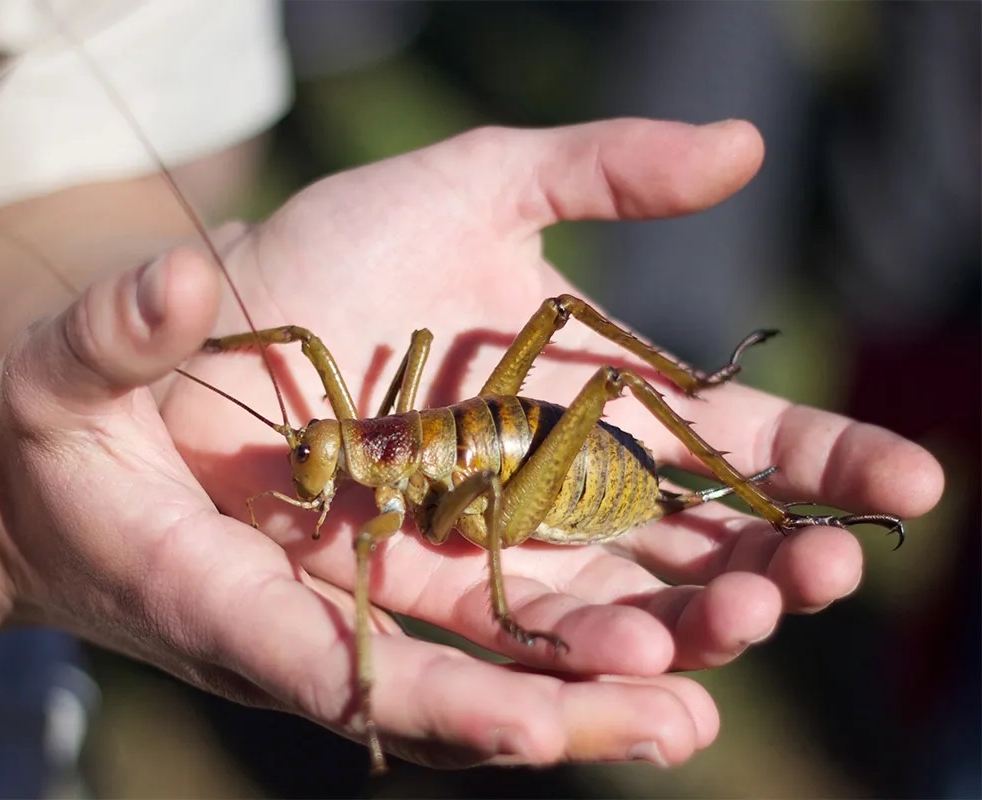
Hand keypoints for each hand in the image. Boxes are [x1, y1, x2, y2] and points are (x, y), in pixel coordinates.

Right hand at [0, 239, 713, 769]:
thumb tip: (177, 274)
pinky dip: (592, 620)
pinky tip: (688, 615)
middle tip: (684, 708)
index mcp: (220, 593)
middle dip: (566, 704)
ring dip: (613, 663)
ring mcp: (367, 598)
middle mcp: (314, 622)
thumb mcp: (69, 373)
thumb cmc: (62, 434)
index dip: (424, 698)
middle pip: (451, 689)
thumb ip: (116, 334)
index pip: (327, 665)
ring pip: (500, 654)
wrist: (84, 474)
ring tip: (730, 658)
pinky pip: (509, 607)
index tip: (522, 725)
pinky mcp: (404, 564)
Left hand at [155, 118, 942, 696]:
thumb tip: (747, 148)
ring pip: (607, 621)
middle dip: (764, 569)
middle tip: (822, 571)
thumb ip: (599, 171)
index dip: (819, 464)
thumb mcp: (470, 185)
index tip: (908, 480)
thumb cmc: (327, 253)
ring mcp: (484, 555)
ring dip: (681, 637)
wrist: (194, 334)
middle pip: (683, 549)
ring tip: (729, 630)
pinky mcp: (405, 605)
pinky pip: (494, 658)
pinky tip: (634, 702)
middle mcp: (551, 491)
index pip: (727, 443)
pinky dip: (558, 687)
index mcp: (586, 400)